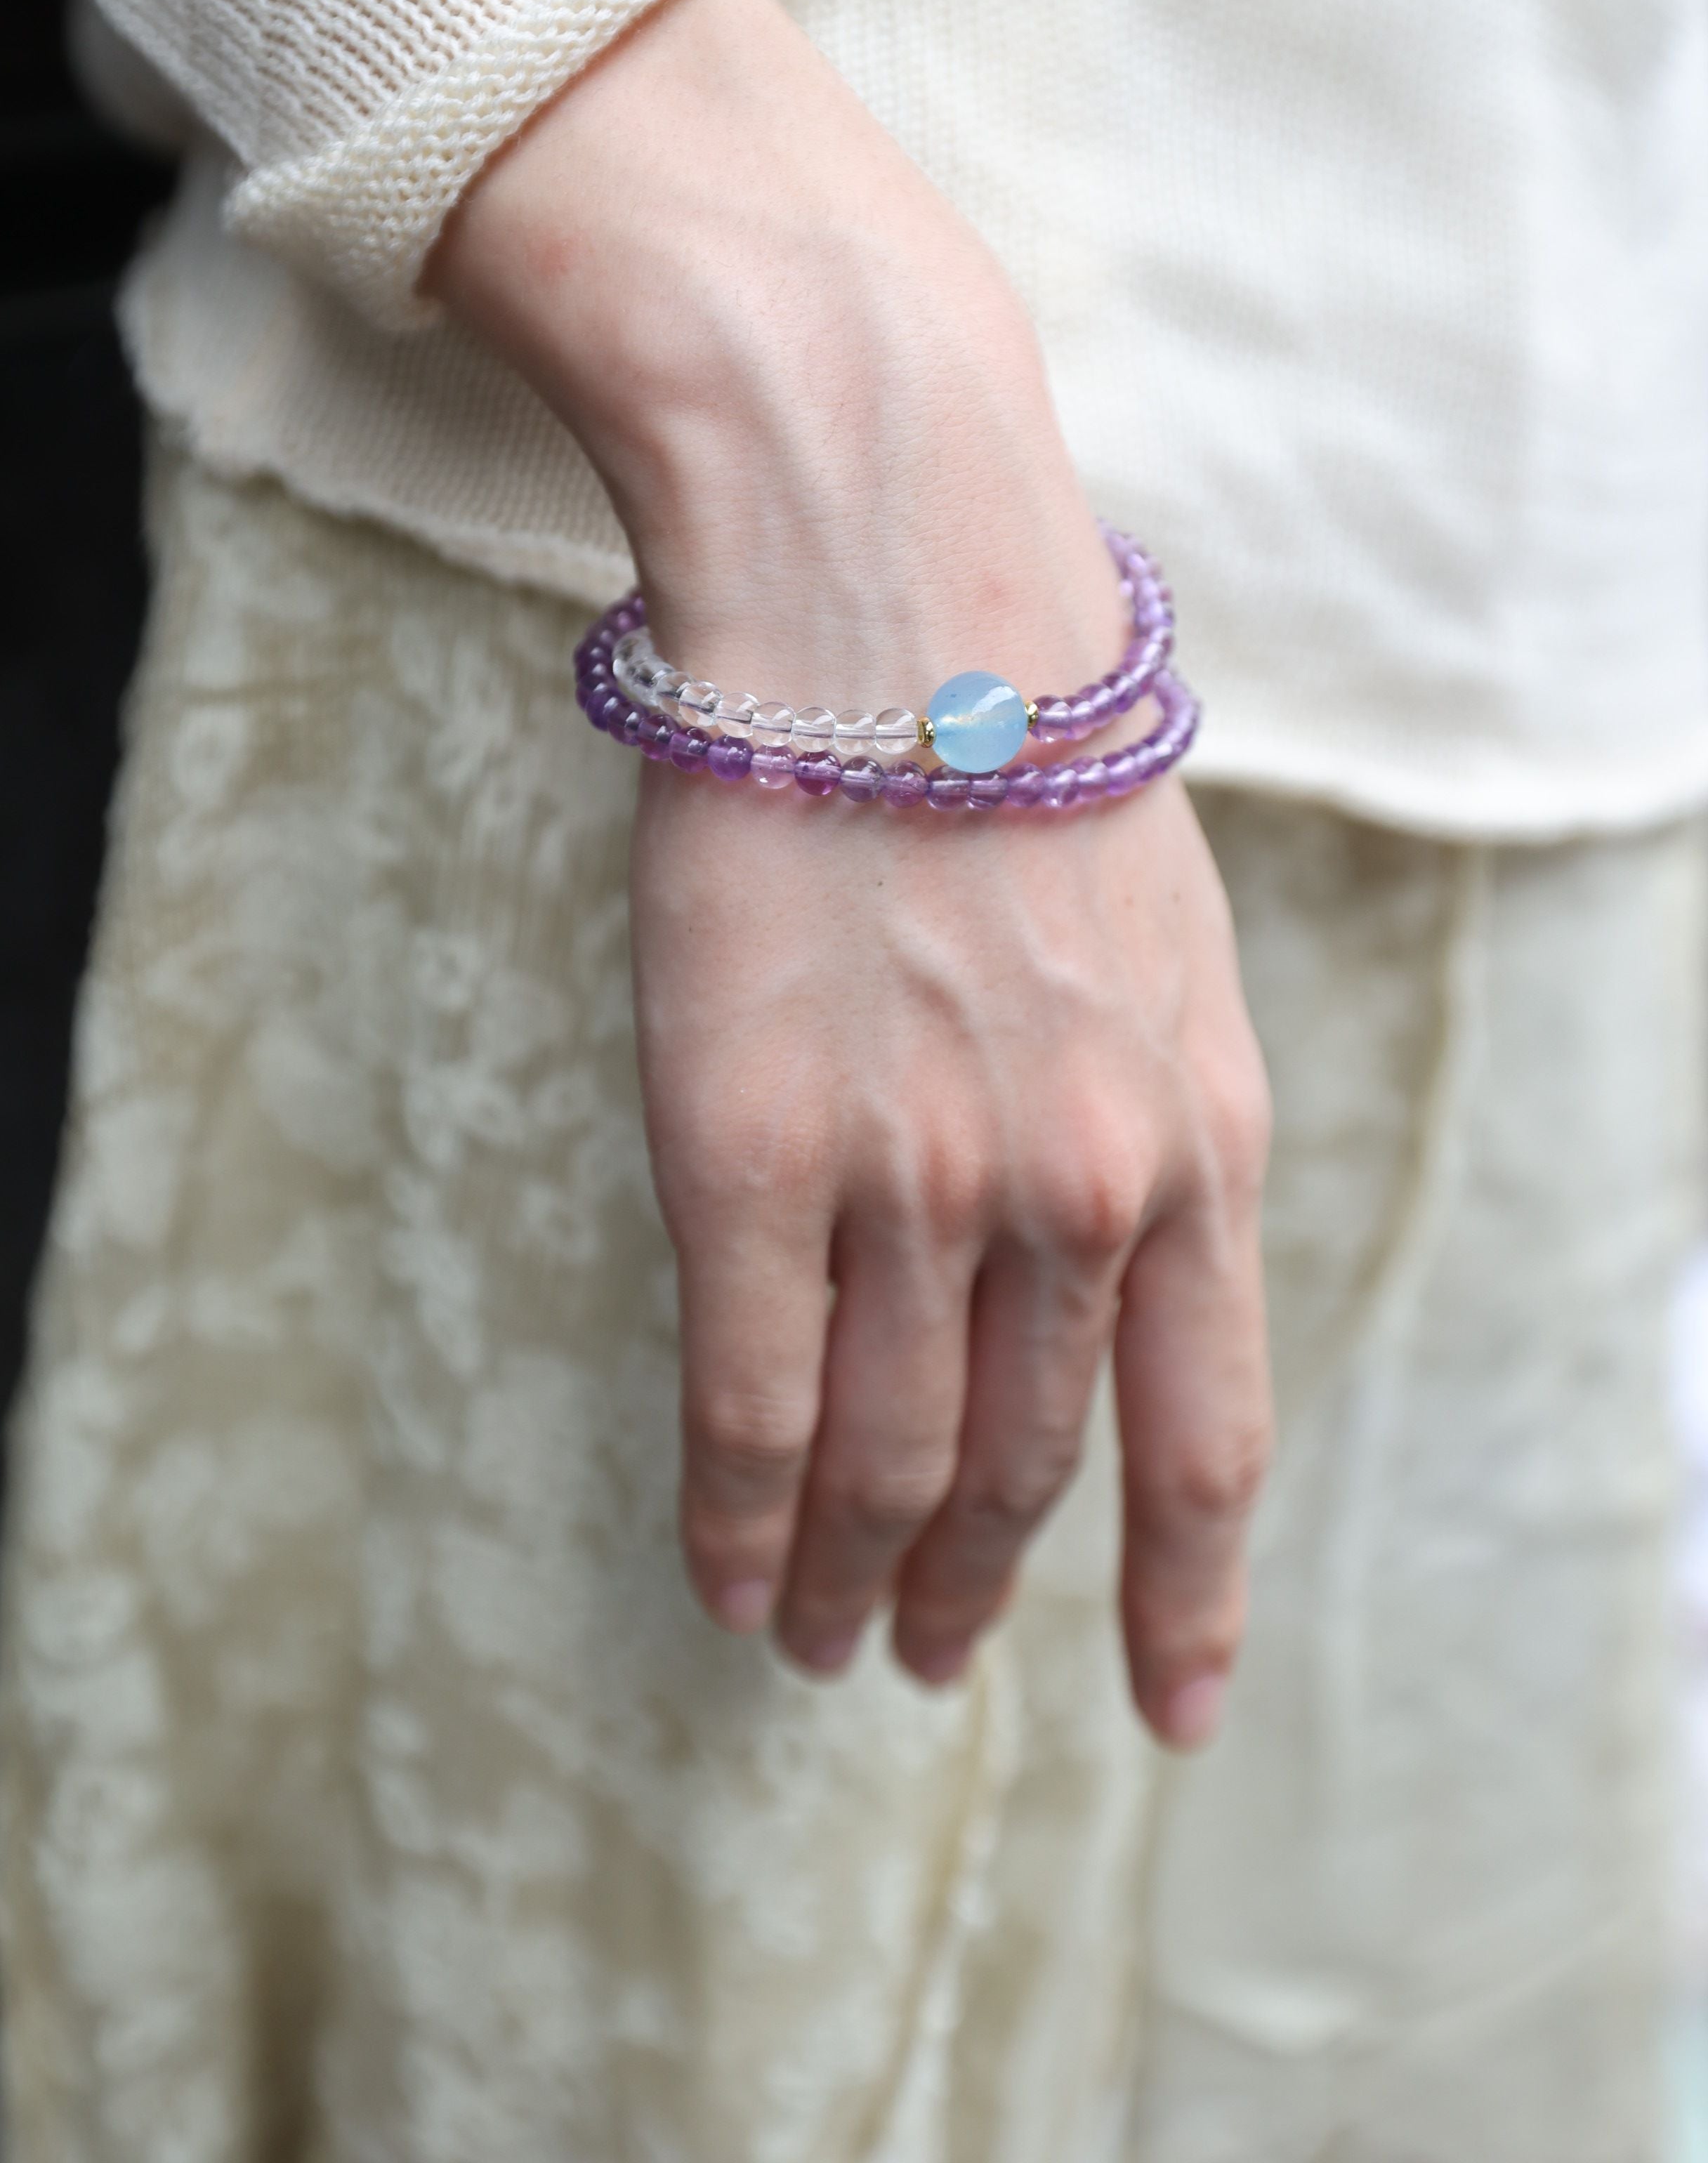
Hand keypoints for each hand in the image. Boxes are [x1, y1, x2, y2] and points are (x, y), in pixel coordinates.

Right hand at [431, 0, 1272, 1742]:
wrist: (882, 587)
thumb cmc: (1015, 742)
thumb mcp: (1167, 943)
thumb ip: (1155, 1118)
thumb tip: (1111, 1261)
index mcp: (1202, 1138)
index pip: (1208, 1437)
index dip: (1187, 1599)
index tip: (1169, 1706)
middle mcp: (1079, 1190)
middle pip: (1032, 1471)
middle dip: (980, 1594)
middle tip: (927, 1658)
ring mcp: (914, 1181)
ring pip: (887, 1464)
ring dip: (853, 1578)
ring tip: (820, 1642)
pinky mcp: (747, 1153)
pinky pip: (750, 1406)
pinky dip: (738, 1516)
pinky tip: (729, 1574)